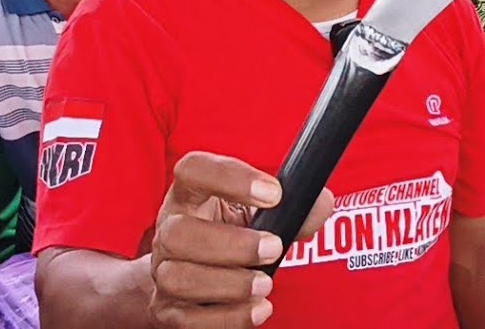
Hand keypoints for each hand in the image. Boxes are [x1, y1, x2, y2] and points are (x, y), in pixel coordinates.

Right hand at [148, 151, 333, 328]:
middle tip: (274, 247)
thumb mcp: (259, 215)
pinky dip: (228, 317)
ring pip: (178, 278)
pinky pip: (188, 319)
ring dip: (228, 283)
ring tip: (265, 283)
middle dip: (231, 244)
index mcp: (189, 194)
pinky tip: (258, 309)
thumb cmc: (232, 234)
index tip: (274, 192)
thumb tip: (321, 203)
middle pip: (178, 233)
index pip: (193, 170)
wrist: (198, 275)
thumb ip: (292, 210)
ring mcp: (163, 271)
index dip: (230, 177)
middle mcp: (168, 228)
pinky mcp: (168, 309)